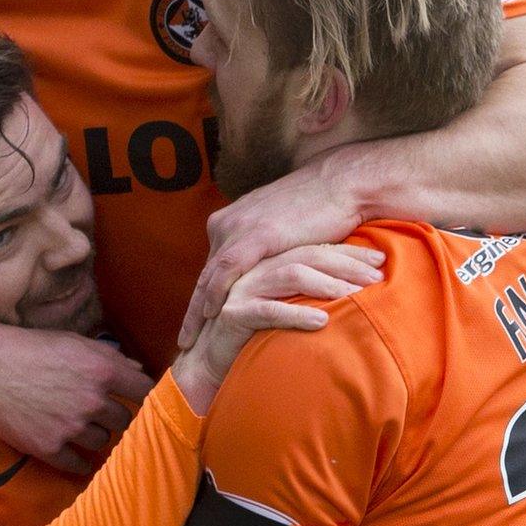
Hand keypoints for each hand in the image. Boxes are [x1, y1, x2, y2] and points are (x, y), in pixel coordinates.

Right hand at [0, 327, 156, 474]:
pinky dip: (80, 461)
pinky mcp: (49, 447)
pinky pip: (77, 464)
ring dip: (96, 435)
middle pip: (125, 420)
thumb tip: (138, 371)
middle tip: (103, 413)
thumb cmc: (32, 347)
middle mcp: (92, 401)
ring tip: (79, 425)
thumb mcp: (75, 342)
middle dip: (116, 416)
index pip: (146, 392)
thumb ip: (110, 358)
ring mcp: (71, 427)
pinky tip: (76, 455)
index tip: (145, 403)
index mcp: (103, 370)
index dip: (148, 398)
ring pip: (102, 441)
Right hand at [172, 244, 383, 412]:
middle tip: (376, 278)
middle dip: (345, 265)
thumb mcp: (286, 306)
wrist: (209, 364)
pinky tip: (322, 320)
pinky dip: (296, 314)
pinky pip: (268, 311)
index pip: (313, 248)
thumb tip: (353, 283)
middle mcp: (253, 267)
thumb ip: (308, 290)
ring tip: (355, 295)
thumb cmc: (254, 336)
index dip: (348, 255)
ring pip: (290, 275)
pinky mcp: (232, 313)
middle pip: (305, 255)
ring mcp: (240, 287)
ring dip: (327, 284)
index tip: (380, 264)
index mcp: (266, 259)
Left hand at [179, 154, 362, 349]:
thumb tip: (267, 274)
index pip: (214, 269)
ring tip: (189, 341)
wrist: (341, 184)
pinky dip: (217, 294)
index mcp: (232, 222)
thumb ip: (267, 250)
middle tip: (184, 342)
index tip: (197, 326)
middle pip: (206, 276)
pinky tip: (211, 316)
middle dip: (194, 311)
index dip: (204, 298)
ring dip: (197, 311)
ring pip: (210, 277)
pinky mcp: (256, 235)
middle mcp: (228, 224)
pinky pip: (228, 270)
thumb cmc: (320, 207)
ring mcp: (239, 228)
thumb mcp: (283, 230)